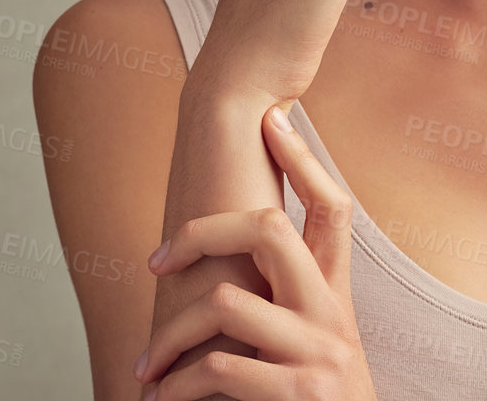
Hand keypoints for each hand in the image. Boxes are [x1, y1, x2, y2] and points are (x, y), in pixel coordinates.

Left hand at [134, 105, 377, 400]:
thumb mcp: (312, 348)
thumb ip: (282, 307)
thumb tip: (227, 273)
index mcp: (335, 296)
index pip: (332, 208)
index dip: (303, 158)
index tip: (272, 115)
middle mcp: (332, 314)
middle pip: (271, 228)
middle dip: (203, 230)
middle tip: (156, 258)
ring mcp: (319, 352)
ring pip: (227, 302)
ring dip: (172, 338)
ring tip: (150, 369)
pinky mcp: (300, 393)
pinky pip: (221, 368)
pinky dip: (180, 386)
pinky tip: (166, 400)